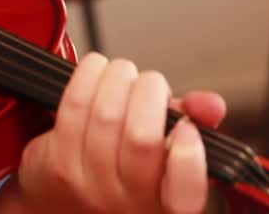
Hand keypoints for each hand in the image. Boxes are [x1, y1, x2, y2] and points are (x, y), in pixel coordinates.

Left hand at [0, 52, 226, 213]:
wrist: (60, 203)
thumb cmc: (121, 172)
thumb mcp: (167, 155)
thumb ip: (194, 126)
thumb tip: (210, 104)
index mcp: (168, 204)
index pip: (185, 192)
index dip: (189, 156)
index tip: (186, 129)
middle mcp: (131, 203)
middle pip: (142, 137)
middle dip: (150, 91)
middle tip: (151, 83)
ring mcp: (91, 186)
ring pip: (107, 115)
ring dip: (118, 78)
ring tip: (122, 72)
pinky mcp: (58, 164)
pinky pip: (75, 107)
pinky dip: (89, 76)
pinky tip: (96, 69)